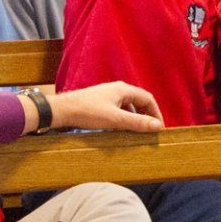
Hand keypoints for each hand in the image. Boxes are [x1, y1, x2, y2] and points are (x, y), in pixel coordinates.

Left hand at [47, 82, 164, 132]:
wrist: (62, 110)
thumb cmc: (88, 112)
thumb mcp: (115, 119)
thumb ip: (137, 122)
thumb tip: (157, 126)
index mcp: (123, 89)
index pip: (148, 99)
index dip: (156, 113)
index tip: (159, 128)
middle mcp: (117, 89)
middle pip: (139, 101)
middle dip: (146, 115)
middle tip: (150, 130)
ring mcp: (108, 95)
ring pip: (128, 106)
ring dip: (135, 118)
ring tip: (136, 131)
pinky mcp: (100, 102)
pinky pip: (118, 109)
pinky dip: (124, 118)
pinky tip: (120, 128)